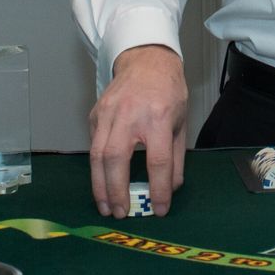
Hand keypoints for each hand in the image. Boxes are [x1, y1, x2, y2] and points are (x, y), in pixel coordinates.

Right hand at [89, 44, 187, 216]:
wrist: (146, 60)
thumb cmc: (168, 91)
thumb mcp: (181, 122)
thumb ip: (176, 158)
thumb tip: (171, 188)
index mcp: (158, 117)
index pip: (158, 161)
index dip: (159, 188)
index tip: (160, 209)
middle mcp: (130, 115)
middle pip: (117, 159)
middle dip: (116, 191)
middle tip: (121, 213)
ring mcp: (108, 113)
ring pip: (97, 155)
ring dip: (99, 185)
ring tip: (105, 206)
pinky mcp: (95, 114)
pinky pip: (93, 145)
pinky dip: (97, 167)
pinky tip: (102, 181)